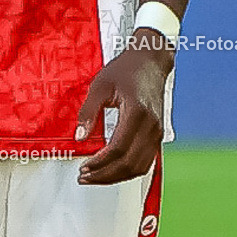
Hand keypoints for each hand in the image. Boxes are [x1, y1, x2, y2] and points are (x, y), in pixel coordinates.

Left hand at [75, 30, 173, 184]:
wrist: (150, 60)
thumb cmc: (126, 69)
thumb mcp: (100, 85)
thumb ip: (89, 112)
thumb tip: (79, 137)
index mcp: (137, 112)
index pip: (118, 149)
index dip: (100, 163)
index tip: (84, 167)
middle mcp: (151, 126)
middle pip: (130, 164)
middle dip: (105, 175)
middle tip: (85, 177)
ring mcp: (157, 132)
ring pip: (140, 167)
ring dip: (117, 177)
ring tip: (96, 176)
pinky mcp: (157, 134)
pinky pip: (145, 161)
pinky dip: (128, 170)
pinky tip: (112, 169)